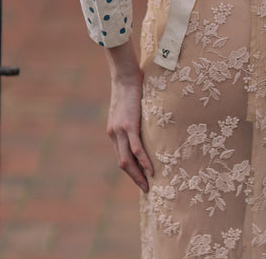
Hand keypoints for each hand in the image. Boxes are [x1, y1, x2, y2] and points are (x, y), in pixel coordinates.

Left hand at [105, 45, 152, 192]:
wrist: (125, 75)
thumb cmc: (130, 88)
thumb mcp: (128, 108)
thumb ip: (131, 119)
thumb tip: (142, 124)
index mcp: (113, 131)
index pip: (121, 156)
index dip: (130, 170)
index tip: (140, 179)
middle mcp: (114, 134)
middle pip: (122, 163)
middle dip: (134, 178)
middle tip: (146, 189)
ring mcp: (120, 131)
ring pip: (127, 160)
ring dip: (138, 175)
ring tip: (148, 185)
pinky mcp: (129, 125)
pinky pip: (136, 149)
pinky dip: (143, 162)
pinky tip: (151, 170)